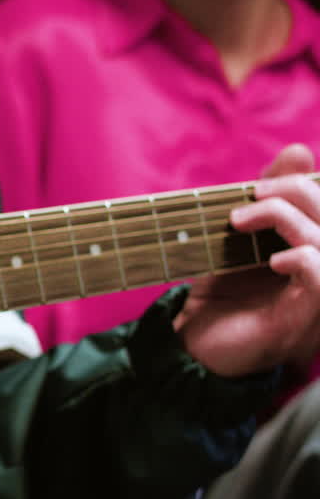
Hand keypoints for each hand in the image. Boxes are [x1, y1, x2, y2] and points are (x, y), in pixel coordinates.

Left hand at [176, 144, 319, 376]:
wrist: (191, 348)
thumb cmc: (221, 293)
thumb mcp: (240, 239)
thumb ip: (270, 199)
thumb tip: (299, 151)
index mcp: (317, 254)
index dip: (316, 183)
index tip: (280, 172)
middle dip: (300, 192)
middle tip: (254, 192)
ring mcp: (318, 302)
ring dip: (289, 220)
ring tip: (242, 220)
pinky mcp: (302, 322)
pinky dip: (303, 260)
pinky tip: (272, 260)